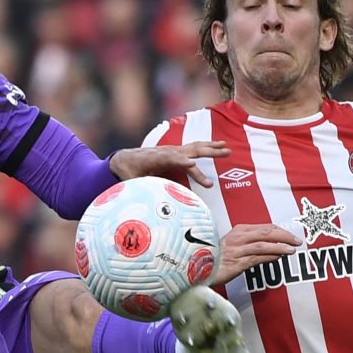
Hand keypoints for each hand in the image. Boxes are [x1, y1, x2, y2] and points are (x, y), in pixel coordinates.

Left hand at [109, 141, 229, 187]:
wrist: (125, 158)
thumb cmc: (129, 172)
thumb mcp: (132, 183)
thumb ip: (140, 192)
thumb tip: (146, 207)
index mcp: (155, 158)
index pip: (170, 159)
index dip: (181, 161)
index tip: (192, 164)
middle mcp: (166, 151)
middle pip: (189, 151)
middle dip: (207, 152)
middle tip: (225, 153)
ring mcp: (173, 150)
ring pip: (195, 147)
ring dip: (212, 147)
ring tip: (227, 148)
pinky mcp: (176, 151)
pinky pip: (194, 148)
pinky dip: (207, 146)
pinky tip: (219, 145)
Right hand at [213, 223, 301, 285]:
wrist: (198, 267)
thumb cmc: (216, 256)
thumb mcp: (233, 244)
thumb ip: (251, 243)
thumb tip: (273, 247)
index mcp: (239, 230)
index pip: (265, 227)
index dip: (281, 230)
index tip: (292, 235)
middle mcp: (238, 237)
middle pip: (267, 233)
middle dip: (285, 236)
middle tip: (297, 241)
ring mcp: (237, 250)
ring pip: (264, 245)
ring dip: (280, 247)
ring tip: (292, 250)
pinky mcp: (236, 263)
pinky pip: (256, 258)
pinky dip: (269, 257)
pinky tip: (278, 258)